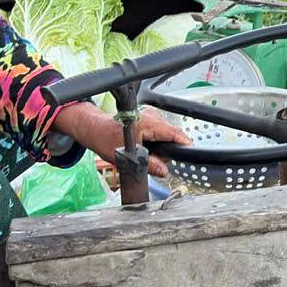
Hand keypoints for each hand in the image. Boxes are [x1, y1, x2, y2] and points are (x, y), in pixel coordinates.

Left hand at [53, 104, 189, 180]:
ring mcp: (150, 115)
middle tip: (156, 160)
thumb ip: (149, 165)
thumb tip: (164, 171)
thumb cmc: (107, 140)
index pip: (173, 132)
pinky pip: (160, 131)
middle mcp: (151, 116)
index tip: (191, 151)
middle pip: (171, 134)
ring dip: (161, 145)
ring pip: (166, 133)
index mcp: (147, 123)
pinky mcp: (149, 118)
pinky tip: (146, 146)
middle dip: (167, 149)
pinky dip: (156, 140)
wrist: (96, 130)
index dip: (183, 142)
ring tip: (146, 152)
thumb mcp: (128, 158)